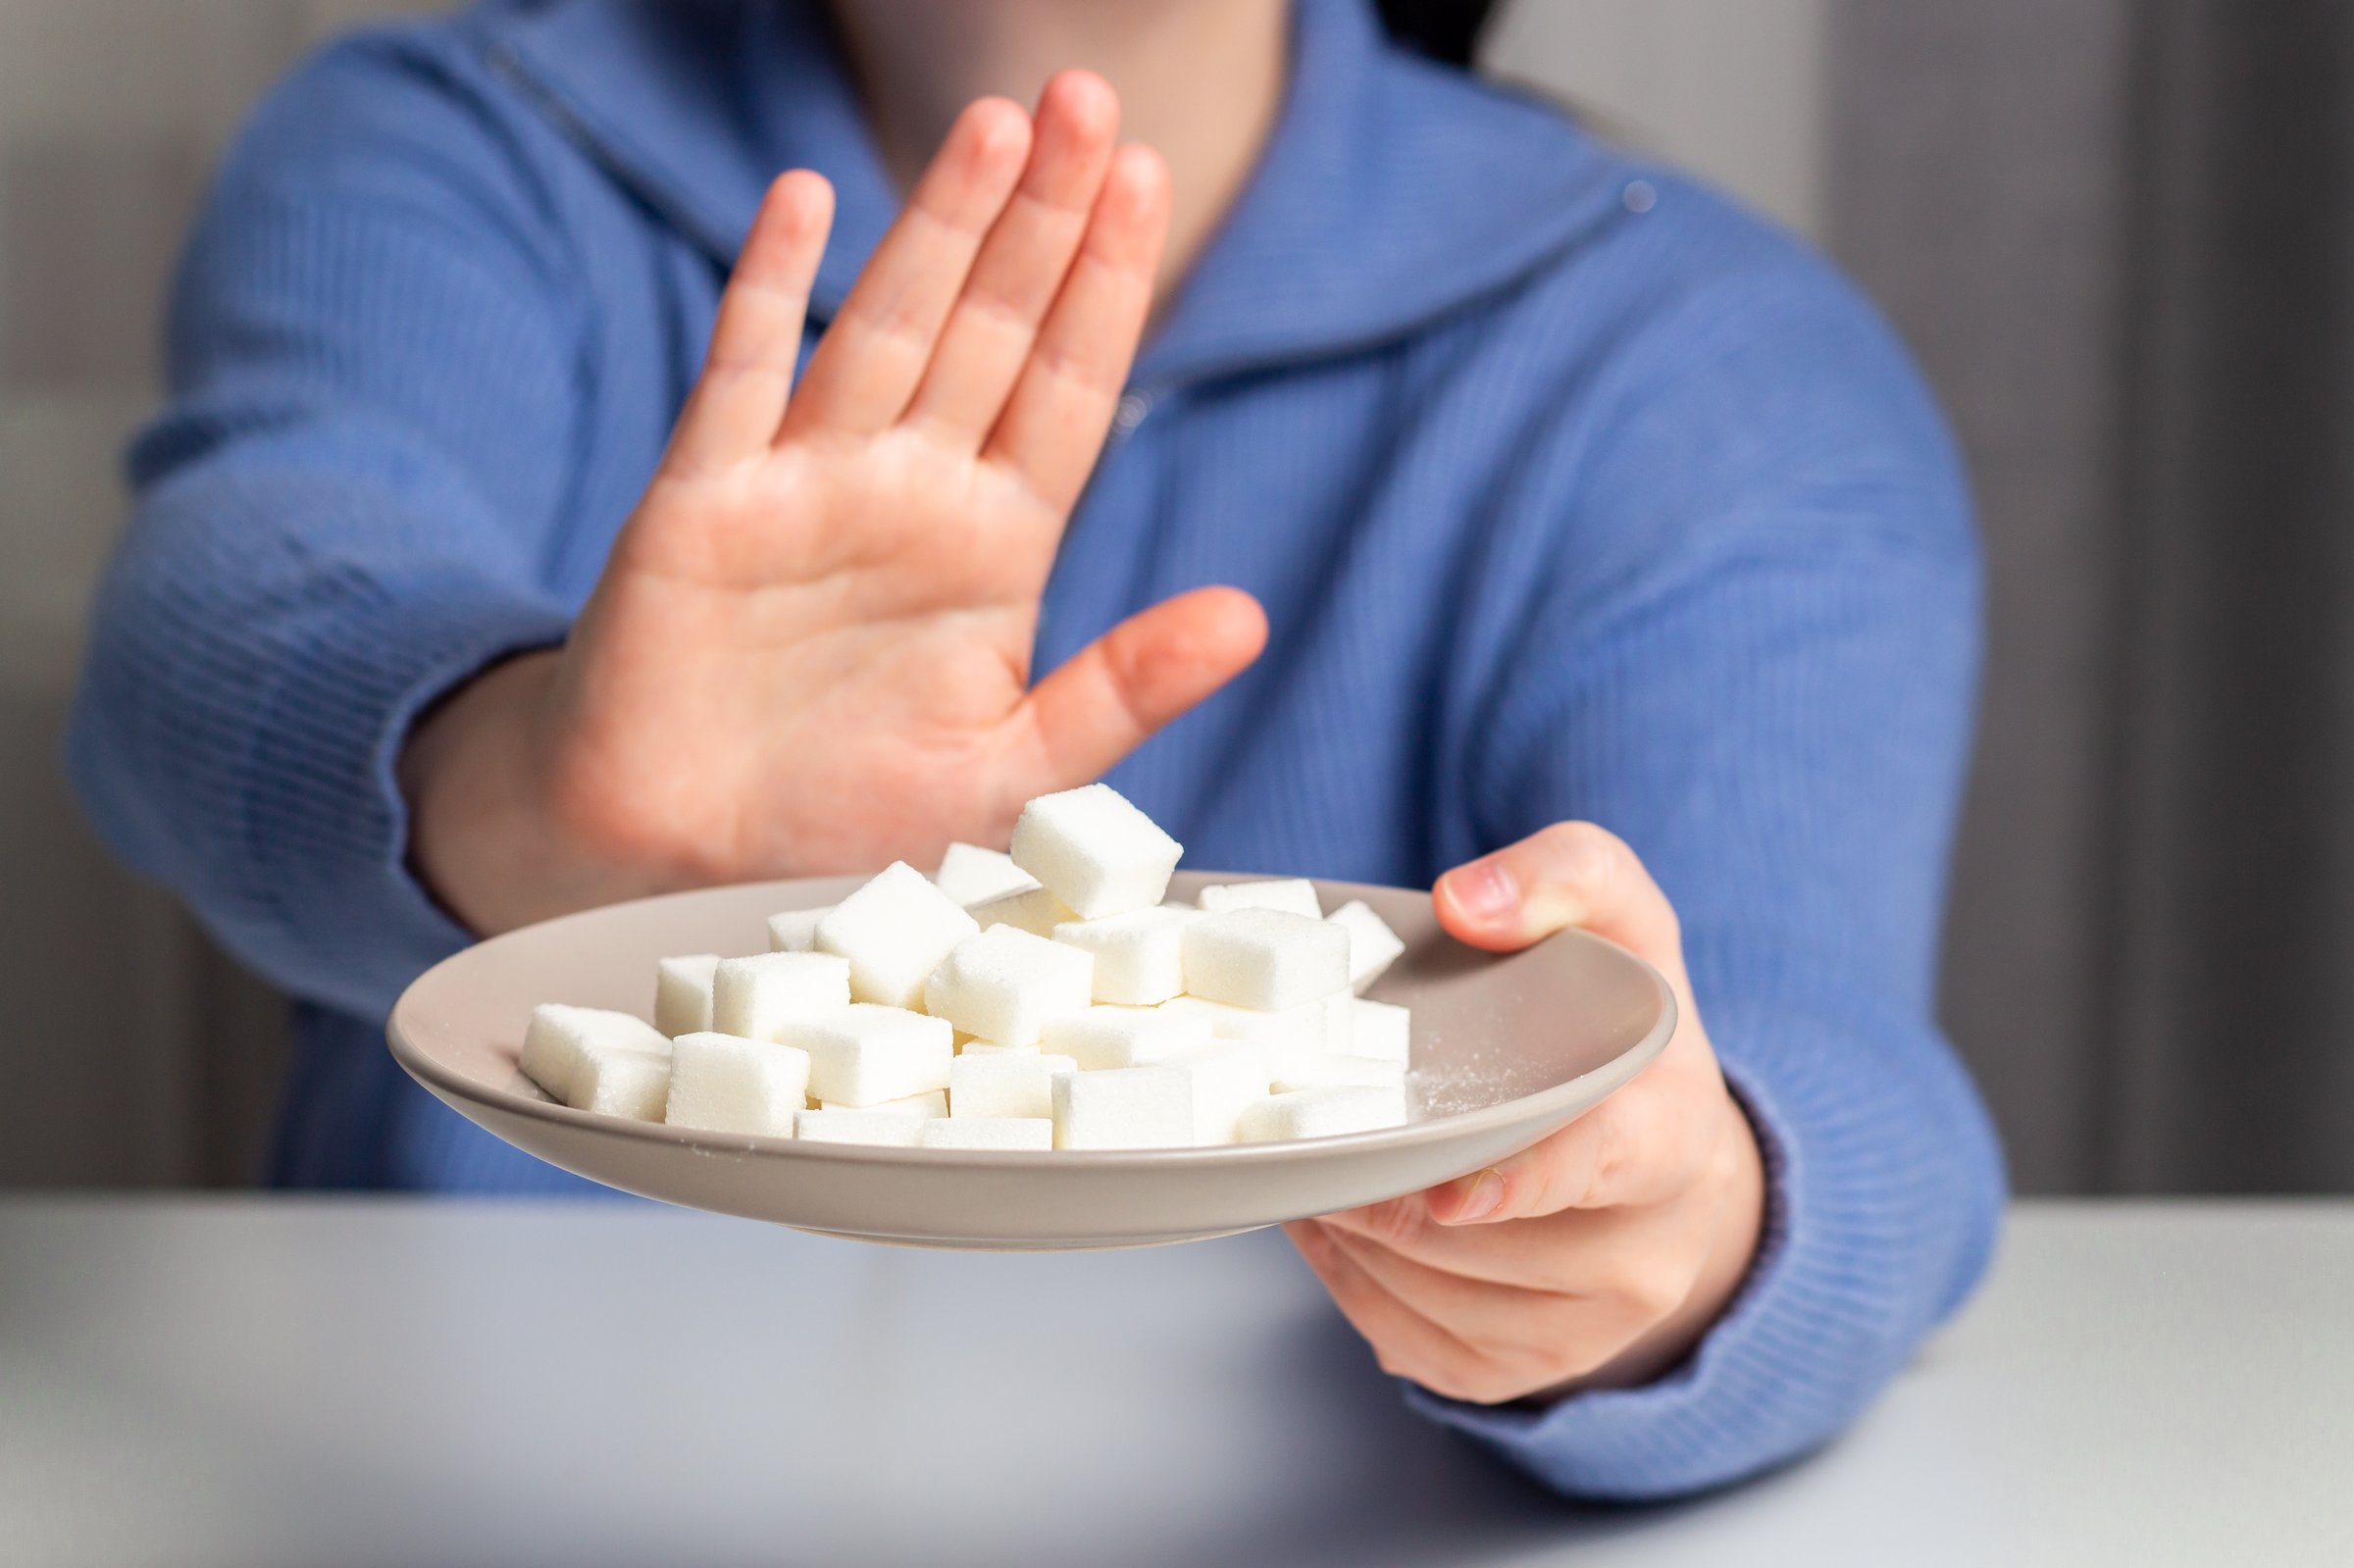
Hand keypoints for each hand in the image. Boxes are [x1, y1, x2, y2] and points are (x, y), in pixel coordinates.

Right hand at [403, 73, 1266, 932]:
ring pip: (887, 328)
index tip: (1147, 179)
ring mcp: (807, 487)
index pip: (1067, 389)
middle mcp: (908, 494)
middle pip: (992, 329)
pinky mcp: (703, 505)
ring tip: (996, 125)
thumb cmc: (844, 818)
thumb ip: (1121, 689)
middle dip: (1041, 216)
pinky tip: (803, 203)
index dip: (1106, 284)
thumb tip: (1247, 617)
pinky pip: (740, 380)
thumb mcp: (1009, 769)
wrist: (684, 863)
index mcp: (992, 549)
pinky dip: (768, 292)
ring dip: (938, 228)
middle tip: (1089, 98)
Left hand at [1288, 823, 1765, 1403]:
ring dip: (1352, 1236)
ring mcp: (1592, 1327)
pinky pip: (1411, 1346)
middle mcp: (1645, 1250)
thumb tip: (1466, 901)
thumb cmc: (1621, 1024)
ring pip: (1429, 1298)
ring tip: (1327, 1169)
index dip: (1521, 1181)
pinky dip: (1352, 1287)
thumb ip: (1559, 875)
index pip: (1603, 1168)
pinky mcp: (1530, 1373)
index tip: (1449, 1190)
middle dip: (1380, 1191)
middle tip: (1316, 1136)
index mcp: (1667, 1136)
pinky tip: (1344, 1226)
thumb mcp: (1619, 916)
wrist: (1666, 1144)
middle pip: (1475, 1242)